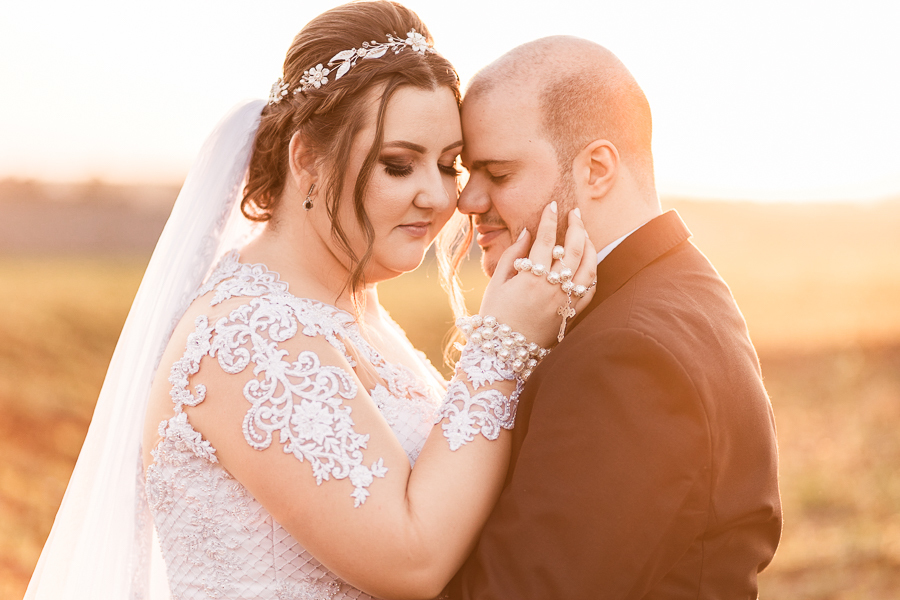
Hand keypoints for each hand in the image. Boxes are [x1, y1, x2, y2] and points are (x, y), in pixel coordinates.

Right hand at [478, 202, 597, 347]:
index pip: (545, 240)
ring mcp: (565, 302)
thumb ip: (512, 255)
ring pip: (587, 268)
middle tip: (575, 212)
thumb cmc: (495, 317)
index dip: (549, 219)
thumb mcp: (497, 284)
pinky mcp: (571, 315)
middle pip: (573, 249)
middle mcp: (552, 288)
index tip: (552, 205)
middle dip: (576, 226)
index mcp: (530, 278)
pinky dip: (591, 272)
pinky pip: (590, 290)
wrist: (504, 353)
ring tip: (584, 233)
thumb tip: (526, 232)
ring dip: (589, 246)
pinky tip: (588, 262)